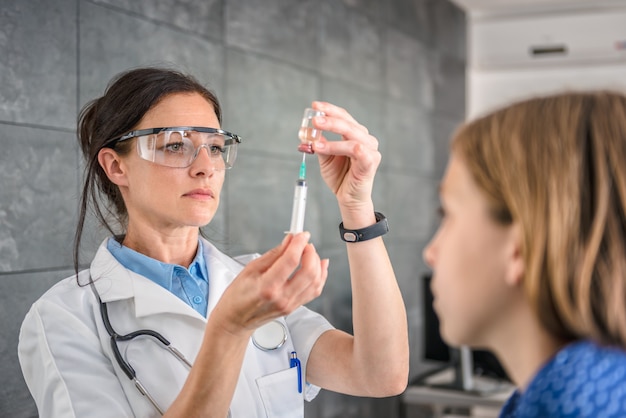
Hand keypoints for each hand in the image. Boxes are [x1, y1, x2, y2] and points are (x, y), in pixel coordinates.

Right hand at [211, 232, 328, 335]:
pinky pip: (314, 291)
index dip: (299, 243)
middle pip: (309, 272)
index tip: (300, 235)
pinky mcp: (294, 307)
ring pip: (315, 282)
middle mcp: (282, 297)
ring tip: (310, 252)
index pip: (291, 260)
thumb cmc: (237, 296)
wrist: (236, 319)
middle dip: (310, 252)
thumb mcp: (250, 269)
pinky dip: (320, 276)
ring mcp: (290, 304)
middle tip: (305, 243)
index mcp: (268, 286)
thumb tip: (289, 241)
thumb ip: (274, 254)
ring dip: (317, 263)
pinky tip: (320, 266)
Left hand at [310, 102, 380, 213]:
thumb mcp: (325, 157)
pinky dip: (338, 147)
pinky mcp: (370, 161)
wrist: (348, 198)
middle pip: (348, 123)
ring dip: (331, 135)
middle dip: (330, 119)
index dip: (330, 109)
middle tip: (314, 120)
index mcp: (355, 135)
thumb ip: (320, 144)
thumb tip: (309, 131)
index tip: (315, 105)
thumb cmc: (340, 177)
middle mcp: (365, 139)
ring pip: (351, 135)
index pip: (344, 116)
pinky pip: (356, 149)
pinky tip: (323, 149)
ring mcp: (370, 150)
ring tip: (314, 142)